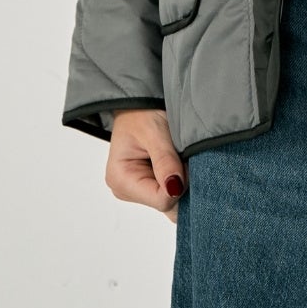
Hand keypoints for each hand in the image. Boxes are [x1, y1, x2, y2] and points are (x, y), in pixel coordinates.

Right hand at [105, 108, 186, 224]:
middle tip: (183, 156)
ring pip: (171, 200)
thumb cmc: (142, 113)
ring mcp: (138, 190)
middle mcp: (127, 190)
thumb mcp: (155, 132)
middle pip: (166, 203)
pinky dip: (179, 179)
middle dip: (182, 184)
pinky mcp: (148, 186)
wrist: (140, 104)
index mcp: (121, 180)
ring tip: (177, 155)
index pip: (161, 200)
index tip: (185, 160)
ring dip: (181, 180)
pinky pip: (170, 192)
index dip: (181, 184)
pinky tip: (177, 162)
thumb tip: (174, 188)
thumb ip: (165, 161)